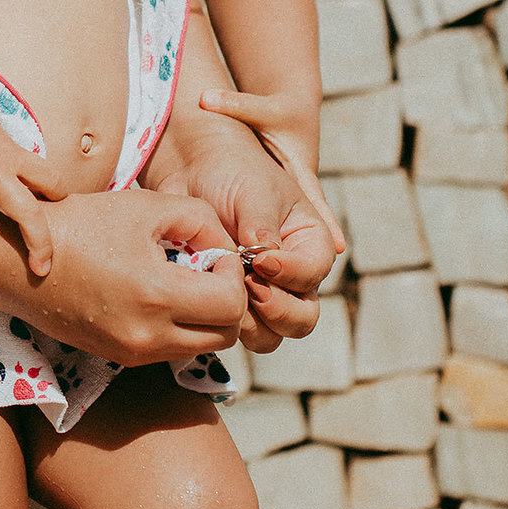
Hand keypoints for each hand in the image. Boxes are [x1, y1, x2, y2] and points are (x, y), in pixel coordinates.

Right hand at [0, 188, 248, 366]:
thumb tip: (225, 249)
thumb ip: (202, 220)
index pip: (232, 304)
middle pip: (226, 336)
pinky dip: (179, 325)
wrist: (20, 259)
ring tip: (182, 279)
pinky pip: (171, 349)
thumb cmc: (82, 224)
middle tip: (207, 268)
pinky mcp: (119, 357)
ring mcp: (132, 352)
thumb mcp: (148, 206)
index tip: (213, 252)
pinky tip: (158, 293)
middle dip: (228, 299)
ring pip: (201, 347)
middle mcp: (146, 336)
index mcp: (155, 296)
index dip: (234, 273)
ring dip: (205, 315)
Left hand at [150, 116, 340, 351]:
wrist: (194, 173)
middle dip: (276, 310)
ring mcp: (262, 294)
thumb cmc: (233, 173)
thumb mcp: (254, 191)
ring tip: (222, 293)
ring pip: (270, 336)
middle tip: (247, 286)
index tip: (260, 260)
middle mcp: (292, 276)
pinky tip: (202, 295)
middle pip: (302, 319)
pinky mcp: (232, 304)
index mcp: (310, 244)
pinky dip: (221, 321)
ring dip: (248, 324)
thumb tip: (266, 260)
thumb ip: (262, 227)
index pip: (314, 273)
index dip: (290, 274)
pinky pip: (234, 331)